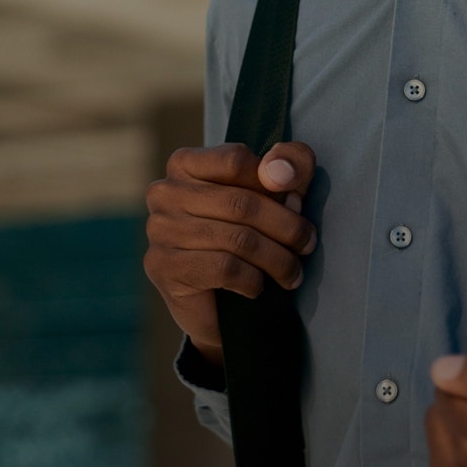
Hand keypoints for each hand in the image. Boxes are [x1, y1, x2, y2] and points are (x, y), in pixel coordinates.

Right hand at [143, 141, 317, 365]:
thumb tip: (279, 172)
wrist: (216, 307)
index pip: (236, 160)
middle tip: (307, 245)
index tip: (297, 202)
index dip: (275, 182)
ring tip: (292, 273)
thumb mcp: (277, 191)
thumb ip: (290, 165)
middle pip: (242, 203)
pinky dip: (252, 280)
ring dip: (277, 260)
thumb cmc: (247, 235)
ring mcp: (160, 230)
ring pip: (238, 239)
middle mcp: (165, 192)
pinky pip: (225, 268)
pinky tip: (256, 286)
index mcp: (186, 163)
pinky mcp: (163, 267)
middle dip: (286, 227)